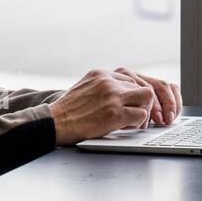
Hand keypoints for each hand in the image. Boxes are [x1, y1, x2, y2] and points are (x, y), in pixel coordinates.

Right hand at [47, 68, 180, 144]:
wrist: (55, 123)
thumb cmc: (69, 110)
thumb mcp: (85, 87)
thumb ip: (102, 86)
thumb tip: (120, 90)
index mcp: (101, 74)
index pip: (130, 78)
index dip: (133, 93)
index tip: (130, 104)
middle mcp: (109, 82)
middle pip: (141, 86)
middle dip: (140, 101)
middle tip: (136, 113)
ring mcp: (113, 97)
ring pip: (146, 98)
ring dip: (141, 111)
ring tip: (132, 120)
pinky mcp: (115, 114)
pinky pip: (140, 115)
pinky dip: (137, 123)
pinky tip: (127, 126)